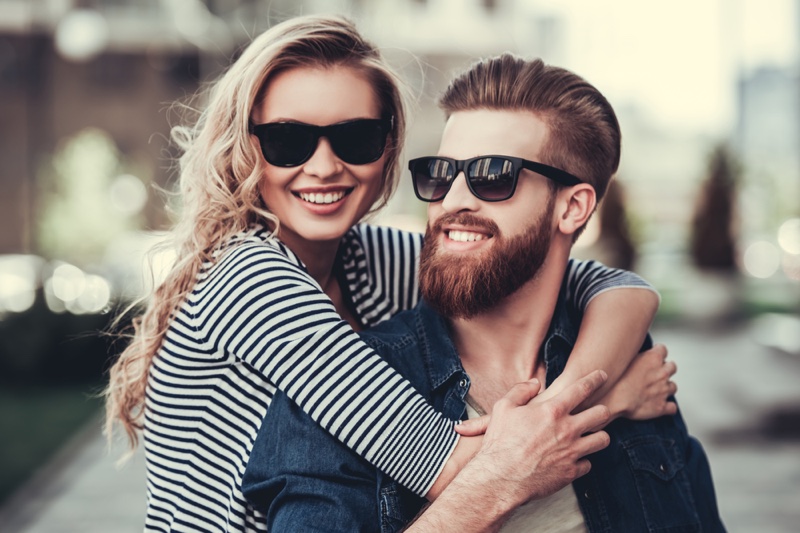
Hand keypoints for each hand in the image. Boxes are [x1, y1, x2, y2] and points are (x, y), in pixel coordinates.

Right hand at [469, 371, 610, 507]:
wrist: (500, 478)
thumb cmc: (499, 442)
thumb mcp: (503, 407)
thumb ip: (520, 390)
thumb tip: (535, 383)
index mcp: (552, 410)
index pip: (582, 388)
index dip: (595, 379)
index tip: (602, 375)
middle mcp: (567, 429)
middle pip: (601, 414)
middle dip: (603, 410)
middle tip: (599, 410)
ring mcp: (572, 452)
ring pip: (603, 440)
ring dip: (598, 436)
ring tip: (592, 436)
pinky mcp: (571, 472)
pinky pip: (588, 464)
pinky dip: (582, 461)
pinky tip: (573, 459)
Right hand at [600, 343, 677, 420]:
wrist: (613, 399)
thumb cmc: (614, 380)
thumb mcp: (623, 359)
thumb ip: (635, 356)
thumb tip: (636, 355)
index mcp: (653, 358)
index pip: (662, 349)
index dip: (657, 352)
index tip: (652, 355)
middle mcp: (662, 373)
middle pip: (672, 367)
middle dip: (665, 369)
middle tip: (654, 373)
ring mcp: (664, 390)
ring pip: (673, 386)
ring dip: (666, 387)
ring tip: (654, 390)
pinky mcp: (662, 406)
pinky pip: (672, 407)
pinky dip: (667, 407)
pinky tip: (660, 405)